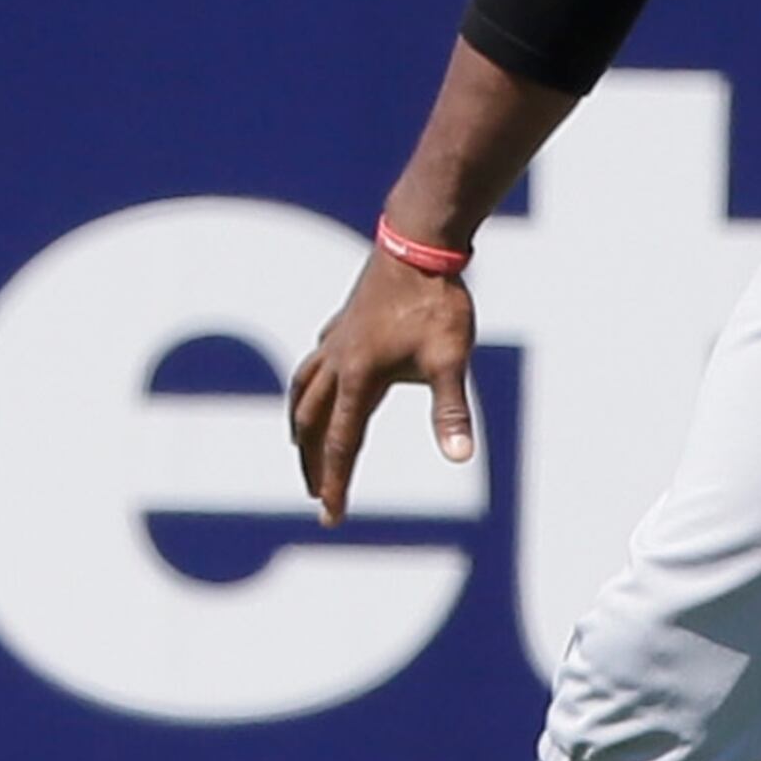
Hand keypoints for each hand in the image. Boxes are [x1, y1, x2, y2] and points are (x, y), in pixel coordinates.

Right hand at [287, 250, 479, 524]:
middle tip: (314, 493)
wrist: (418, 244)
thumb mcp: (450, 359)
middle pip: (313, 424)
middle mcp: (338, 362)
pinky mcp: (345, 321)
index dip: (335, 484)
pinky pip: (316, 358)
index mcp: (359, 379)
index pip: (342, 445)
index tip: (330, 517)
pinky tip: (319, 378)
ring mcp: (337, 339)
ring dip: (299, 423)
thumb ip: (451, 411)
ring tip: (299, 444)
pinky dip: (310, 379)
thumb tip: (461, 456)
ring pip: (303, 389)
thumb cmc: (437, 303)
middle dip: (311, 462)